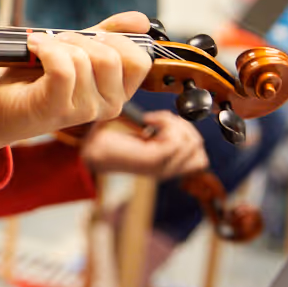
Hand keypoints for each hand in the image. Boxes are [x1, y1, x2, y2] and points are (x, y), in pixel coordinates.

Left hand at [0, 12, 152, 173]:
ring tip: (40, 46)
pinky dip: (45, 48)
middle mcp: (108, 107)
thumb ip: (106, 35)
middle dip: (81, 39)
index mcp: (117, 93)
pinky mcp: (56, 108)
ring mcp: (83, 111)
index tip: (89, 36)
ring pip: (84, 59)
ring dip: (57, 42)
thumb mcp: (75, 51)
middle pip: (113, 57)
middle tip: (57, 40)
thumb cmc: (34, 80)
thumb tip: (142, 20)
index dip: (116, 39)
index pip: (140, 61)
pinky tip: (33, 47)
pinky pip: (63, 67)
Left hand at [81, 111, 207, 179]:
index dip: (187, 133)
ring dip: (175, 124)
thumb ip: (159, 131)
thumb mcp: (139, 135)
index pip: (199, 157)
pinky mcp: (153, 160)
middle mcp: (167, 169)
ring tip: (152, 121)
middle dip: (183, 125)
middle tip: (158, 120)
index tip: (163, 122)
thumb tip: (173, 118)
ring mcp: (162, 167)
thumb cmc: (106, 140)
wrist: (88, 149)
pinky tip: (148, 121)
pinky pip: (176, 140)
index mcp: (167, 165)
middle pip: (198, 147)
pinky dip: (166, 124)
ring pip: (192, 143)